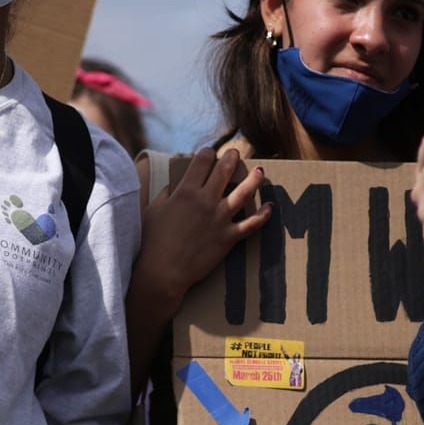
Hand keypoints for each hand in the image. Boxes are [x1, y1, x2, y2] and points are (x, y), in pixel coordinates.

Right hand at [136, 151, 273, 301]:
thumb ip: (166, 194)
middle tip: (235, 153)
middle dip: (231, 158)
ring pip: (243, 192)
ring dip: (254, 179)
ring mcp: (219, 218)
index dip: (207, 153)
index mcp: (185, 191)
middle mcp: (205, 200)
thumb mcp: (153, 210)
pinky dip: (263, 215)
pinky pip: (251, 224)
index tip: (209, 152)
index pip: (202, 162)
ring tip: (260, 172)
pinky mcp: (228, 237)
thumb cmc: (152, 242)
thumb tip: (173, 186)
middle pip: (224, 171)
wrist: (163, 272)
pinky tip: (270, 207)